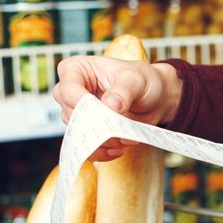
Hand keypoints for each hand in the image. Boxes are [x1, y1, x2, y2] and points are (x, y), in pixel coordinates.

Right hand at [52, 56, 181, 160]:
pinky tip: (119, 149)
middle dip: (96, 126)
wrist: (155, 99)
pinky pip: (85, 147)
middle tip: (119, 129)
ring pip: (79, 134)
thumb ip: (123, 90)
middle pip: (71, 115)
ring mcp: (78, 113)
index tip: (107, 111)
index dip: (83, 104)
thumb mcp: (137, 79)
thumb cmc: (144, 81)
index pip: (68, 89)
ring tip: (126, 138)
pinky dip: (102, 152)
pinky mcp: (88, 130)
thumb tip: (110, 105)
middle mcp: (72, 91)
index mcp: (76, 70)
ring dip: (103, 141)